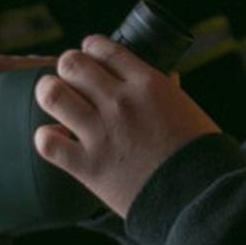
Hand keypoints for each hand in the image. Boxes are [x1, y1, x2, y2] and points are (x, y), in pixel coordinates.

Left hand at [34, 35, 219, 216]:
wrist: (199, 196)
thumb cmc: (199, 153)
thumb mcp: (187, 109)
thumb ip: (168, 90)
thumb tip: (164, 75)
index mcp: (147, 84)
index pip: (103, 49)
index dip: (89, 48)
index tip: (88, 54)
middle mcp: (120, 102)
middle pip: (71, 64)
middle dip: (66, 67)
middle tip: (69, 78)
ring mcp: (101, 133)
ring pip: (52, 95)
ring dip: (49, 92)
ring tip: (54, 99)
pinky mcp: (88, 166)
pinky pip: (47, 142)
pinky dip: (46, 137)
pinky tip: (56, 137)